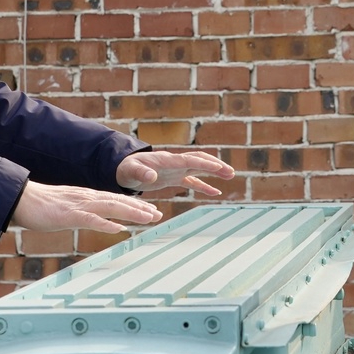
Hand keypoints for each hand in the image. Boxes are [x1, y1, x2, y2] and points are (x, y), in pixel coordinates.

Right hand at [10, 182, 161, 233]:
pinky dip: (104, 223)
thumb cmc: (44, 206)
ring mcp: (79, 205)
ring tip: (147, 218)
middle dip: (140, 208)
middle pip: (119, 201)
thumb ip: (88, 213)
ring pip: (110, 207)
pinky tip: (116, 228)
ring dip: (130, 212)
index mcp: (88, 197)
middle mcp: (87, 198)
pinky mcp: (68, 215)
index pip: (117, 199)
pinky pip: (89, 219)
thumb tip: (104, 221)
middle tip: (158, 215)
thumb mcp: (70, 209)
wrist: (22, 199)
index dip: (136, 205)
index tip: (152, 210)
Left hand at [115, 150, 235, 195]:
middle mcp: (175, 163)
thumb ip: (142, 172)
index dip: (205, 163)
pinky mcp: (175, 177)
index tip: (219, 168)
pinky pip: (193, 181)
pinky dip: (204, 186)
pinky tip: (215, 193)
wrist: (124, 168)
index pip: (190, 160)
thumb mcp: (131, 171)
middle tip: (230, 172)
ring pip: (200, 168)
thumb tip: (152, 176)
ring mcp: (176, 170)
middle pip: (200, 160)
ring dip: (215, 171)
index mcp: (168, 160)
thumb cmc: (127, 168)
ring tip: (230, 175)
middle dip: (215, 165)